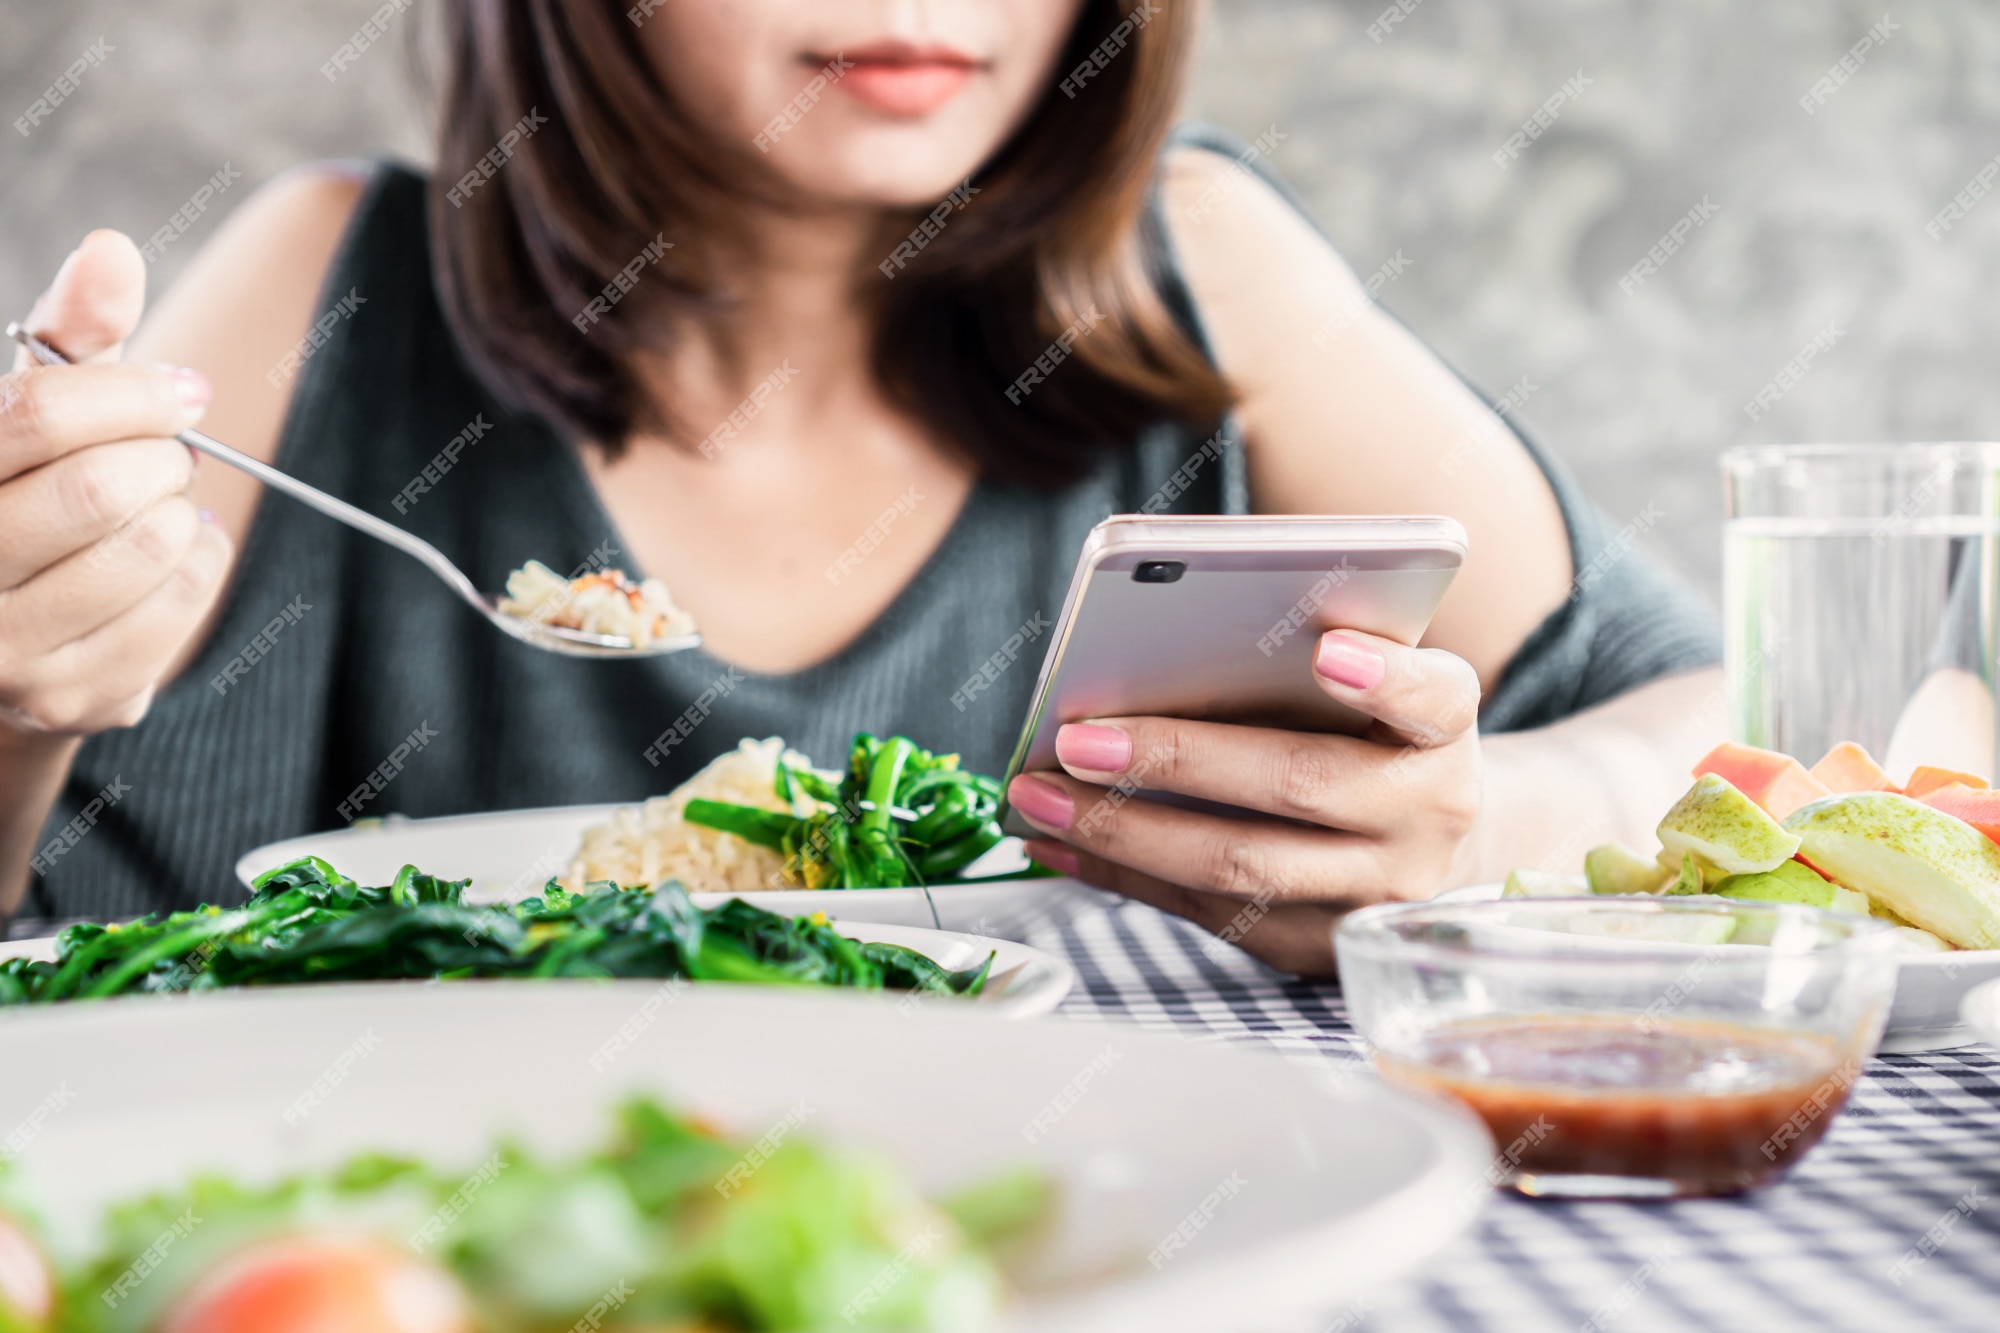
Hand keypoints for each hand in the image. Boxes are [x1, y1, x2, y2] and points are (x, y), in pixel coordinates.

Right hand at [0, 231, 232, 740]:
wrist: (7, 639)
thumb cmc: (25, 492)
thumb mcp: (33, 410)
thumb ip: (71, 332)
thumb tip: (112, 249)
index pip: (36, 415)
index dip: (129, 392)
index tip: (183, 392)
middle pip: (99, 488)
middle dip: (160, 459)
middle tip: (168, 459)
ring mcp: (1, 653)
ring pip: (149, 549)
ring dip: (185, 512)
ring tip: (164, 506)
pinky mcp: (69, 702)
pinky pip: (182, 608)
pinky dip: (204, 565)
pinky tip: (175, 558)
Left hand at [1007, 629, 1482, 976]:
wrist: (1428, 845)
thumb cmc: (1370, 736)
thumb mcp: (1372, 688)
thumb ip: (1308, 660)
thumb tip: (1156, 642)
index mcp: (1443, 731)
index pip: (1434, 697)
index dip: (1384, 677)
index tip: (1326, 650)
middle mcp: (1425, 816)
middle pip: (1299, 785)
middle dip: (1177, 760)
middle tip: (1079, 739)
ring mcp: (1373, 894)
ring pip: (1240, 867)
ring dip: (1123, 833)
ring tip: (1040, 796)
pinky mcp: (1315, 946)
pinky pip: (1204, 912)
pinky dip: (1120, 874)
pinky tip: (1057, 842)